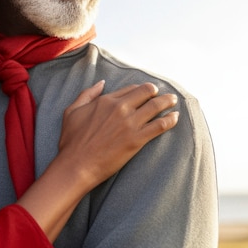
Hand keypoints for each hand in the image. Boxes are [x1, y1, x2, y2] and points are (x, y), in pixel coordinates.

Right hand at [59, 81, 178, 185]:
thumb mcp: (72, 110)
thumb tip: (102, 83)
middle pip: (145, 93)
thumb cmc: (71, 140)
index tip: (146, 91)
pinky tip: (175, 117)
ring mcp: (130, 124)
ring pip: (155, 107)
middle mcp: (120, 108)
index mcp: (106, 101)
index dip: (140, 89)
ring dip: (167, 102)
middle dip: (156, 92)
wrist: (77, 164)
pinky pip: (159, 126)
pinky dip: (170, 120)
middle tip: (164, 94)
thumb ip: (87, 94)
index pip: (130, 89)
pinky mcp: (137, 139)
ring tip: (173, 101)